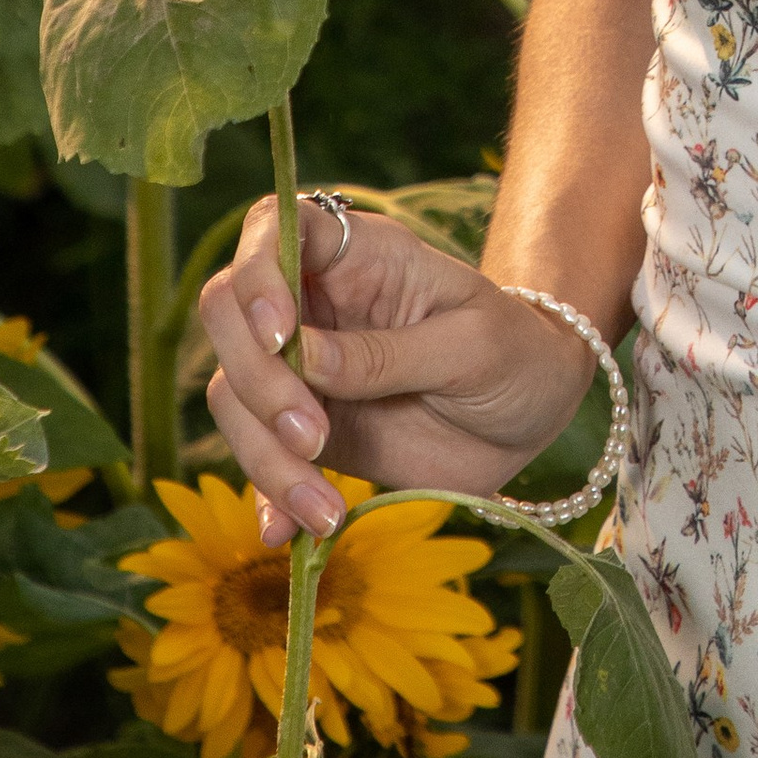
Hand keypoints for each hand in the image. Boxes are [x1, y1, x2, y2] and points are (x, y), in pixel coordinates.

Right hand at [198, 200, 604, 546]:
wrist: (528, 417)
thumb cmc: (513, 353)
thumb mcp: (472, 344)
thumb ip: (389, 352)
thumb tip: (302, 357)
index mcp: (359, 254)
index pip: (273, 225)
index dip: (257, 271)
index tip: (279, 333)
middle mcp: (315, 303)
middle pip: (229, 314)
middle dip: (258, 379)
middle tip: (315, 435)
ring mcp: (302, 368)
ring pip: (233, 392)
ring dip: (265, 454)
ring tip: (326, 507)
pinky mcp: (302, 429)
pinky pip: (256, 455)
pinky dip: (266, 495)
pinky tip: (287, 532)